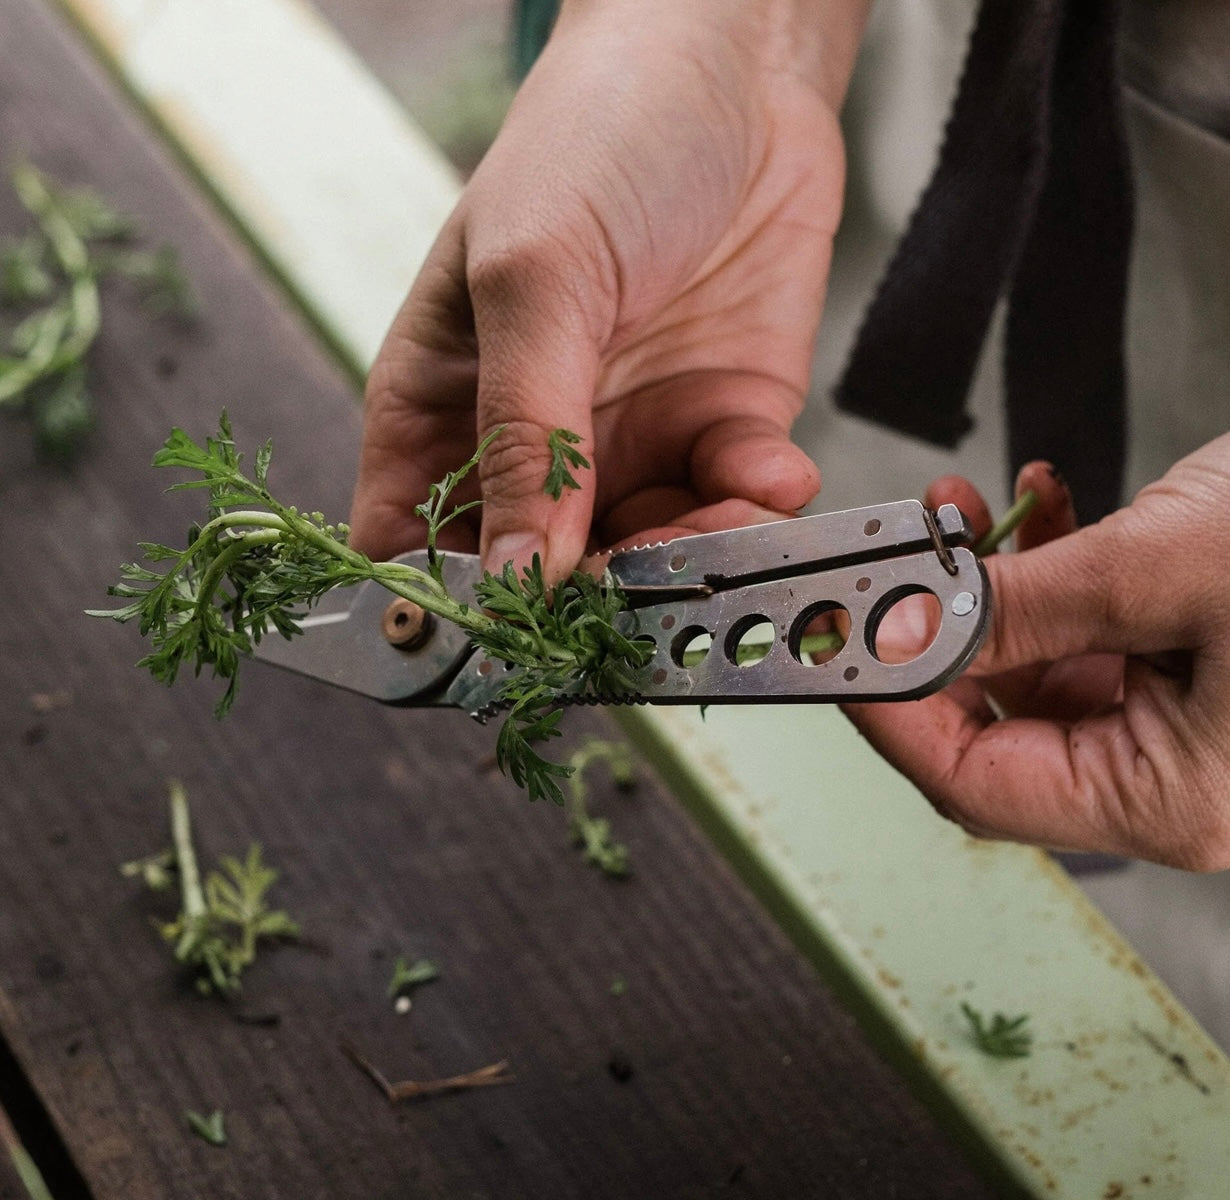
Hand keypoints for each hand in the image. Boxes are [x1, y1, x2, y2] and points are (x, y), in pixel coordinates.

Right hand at [350, 0, 869, 579]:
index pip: (416, 554)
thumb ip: (525, 433)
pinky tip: (771, 466)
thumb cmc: (593, 139)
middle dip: (601, 601)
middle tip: (653, 593)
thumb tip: (517, 579)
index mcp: (444, 412)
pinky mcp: (718, 428)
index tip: (515, 641)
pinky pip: (732, 508)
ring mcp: (627, 443)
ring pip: (649, 560)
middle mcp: (533, 447)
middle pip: (543, 583)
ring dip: (695, 562)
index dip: (454, 613)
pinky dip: (757, 508)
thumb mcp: (535, 277)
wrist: (736, 69)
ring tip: (730, 518)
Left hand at [845, 435, 1229, 869]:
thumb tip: (903, 627)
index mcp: (1174, 798)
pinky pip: (1088, 636)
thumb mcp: (1168, 567)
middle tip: (896, 558)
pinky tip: (1045, 507)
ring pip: (1034, 672)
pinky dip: (1053, 574)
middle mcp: (1175, 777)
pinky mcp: (1194, 666)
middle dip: (935, 632)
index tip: (834, 643)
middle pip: (993, 729)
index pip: (972, 781)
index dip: (888, 711)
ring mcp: (1186, 725)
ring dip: (989, 591)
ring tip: (966, 511)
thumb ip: (1021, 606)